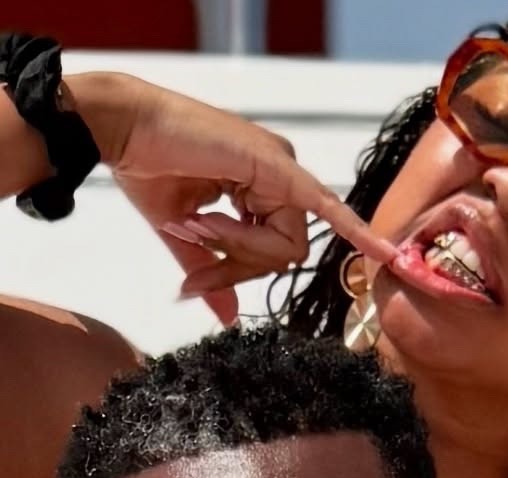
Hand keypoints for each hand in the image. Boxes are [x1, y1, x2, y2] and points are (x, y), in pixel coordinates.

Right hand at [68, 71, 394, 324]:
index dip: (236, 271)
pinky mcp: (275, 164)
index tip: (195, 283)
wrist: (123, 130)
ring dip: (237, 246)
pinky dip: (351, 230)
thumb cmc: (147, 171)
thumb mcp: (184, 236)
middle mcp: (279, 175)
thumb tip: (226, 317)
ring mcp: (281, 166)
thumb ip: (213, 273)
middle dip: (238, 263)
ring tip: (197, 220)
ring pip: (286, 245)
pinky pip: (321, 208)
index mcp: (260, 189)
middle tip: (196, 242)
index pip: (272, 253)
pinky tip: (383, 253)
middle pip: (284, 254)